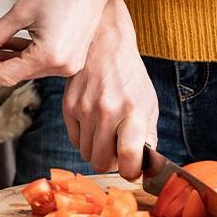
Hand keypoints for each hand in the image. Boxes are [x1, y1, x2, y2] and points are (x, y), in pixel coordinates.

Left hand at [0, 0, 115, 86]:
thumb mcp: (21, 11)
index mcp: (48, 56)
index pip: (5, 75)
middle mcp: (61, 66)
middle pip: (15, 74)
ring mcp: (68, 64)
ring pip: (26, 69)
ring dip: (3, 60)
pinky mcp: (71, 58)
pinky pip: (39, 62)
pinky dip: (21, 55)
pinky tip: (3, 47)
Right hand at [63, 0, 157, 179]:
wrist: (104, 45)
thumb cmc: (130, 76)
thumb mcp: (148, 102)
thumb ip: (148, 135)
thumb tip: (144, 165)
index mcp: (133, 111)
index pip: (129, 156)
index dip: (131, 171)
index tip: (132, 170)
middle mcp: (107, 111)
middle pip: (102, 162)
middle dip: (111, 163)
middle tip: (118, 151)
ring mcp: (85, 109)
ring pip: (87, 154)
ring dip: (97, 151)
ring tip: (107, 134)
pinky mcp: (68, 106)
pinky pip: (75, 140)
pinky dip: (85, 139)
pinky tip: (94, 124)